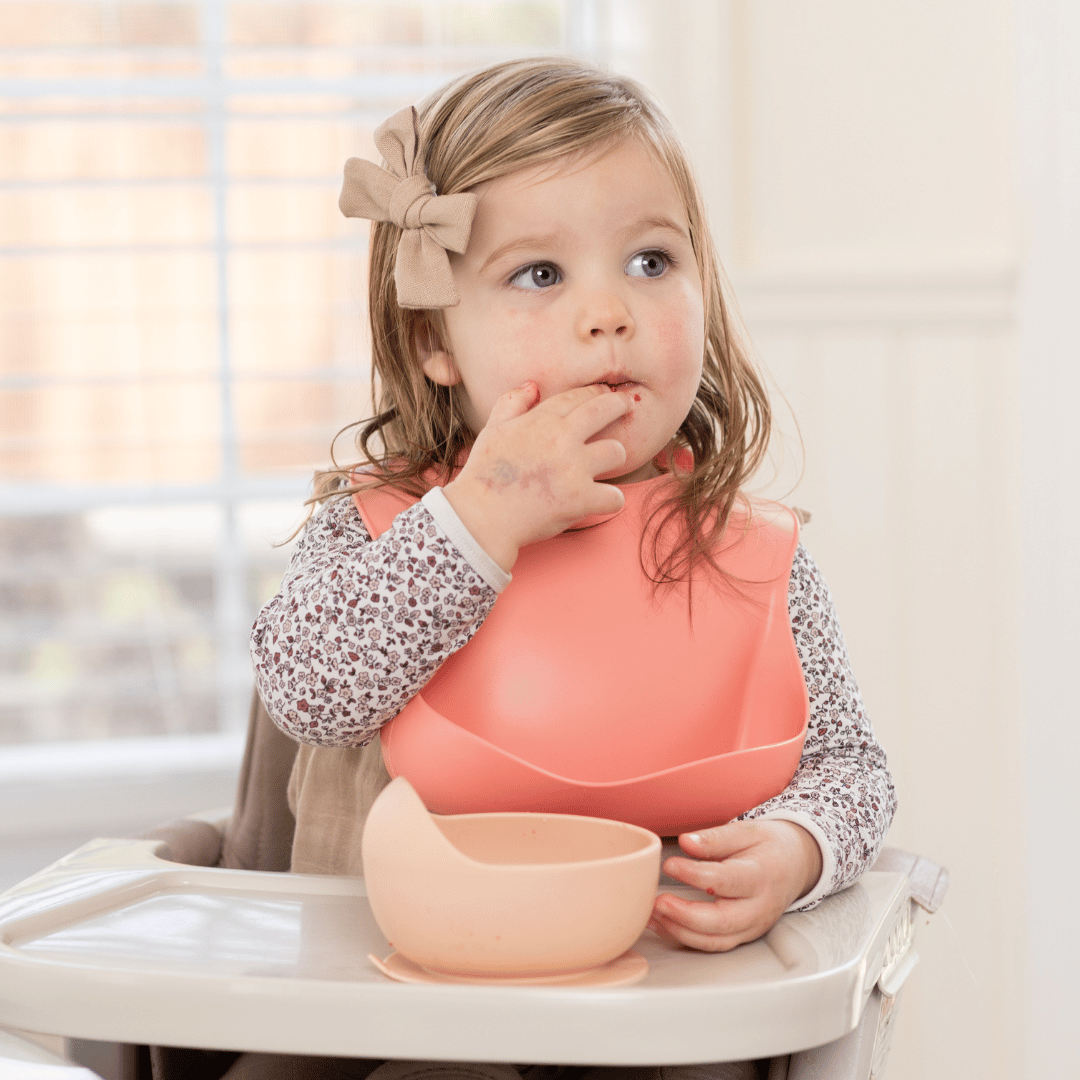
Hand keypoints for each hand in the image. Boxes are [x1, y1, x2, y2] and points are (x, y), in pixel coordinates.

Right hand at [442, 381, 632, 571]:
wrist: (481, 517)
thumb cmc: (484, 475)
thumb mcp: (492, 430)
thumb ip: (512, 403)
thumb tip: (532, 385)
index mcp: (541, 421)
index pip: (578, 396)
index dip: (594, 392)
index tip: (603, 393)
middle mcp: (562, 439)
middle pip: (605, 410)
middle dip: (619, 405)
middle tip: (626, 406)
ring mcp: (574, 469)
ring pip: (617, 451)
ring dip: (614, 456)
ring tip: (607, 463)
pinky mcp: (581, 499)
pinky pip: (615, 496)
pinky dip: (611, 499)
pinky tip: (602, 499)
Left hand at [648, 819, 823, 951]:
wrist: (796, 864)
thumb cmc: (769, 846)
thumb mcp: (746, 831)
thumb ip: (715, 839)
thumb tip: (686, 842)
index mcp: (760, 876)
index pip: (725, 880)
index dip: (695, 875)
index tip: (669, 864)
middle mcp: (758, 908)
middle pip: (721, 922)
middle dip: (685, 916)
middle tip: (657, 902)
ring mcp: (752, 926)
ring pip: (715, 940)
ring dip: (680, 931)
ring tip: (652, 914)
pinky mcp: (743, 936)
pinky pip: (713, 944)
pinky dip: (685, 938)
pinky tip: (663, 924)